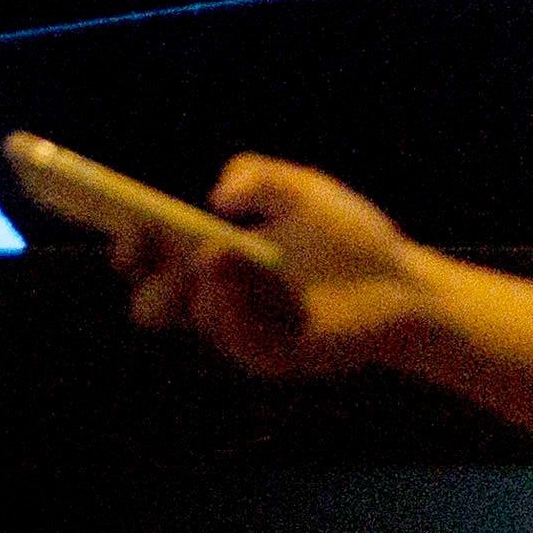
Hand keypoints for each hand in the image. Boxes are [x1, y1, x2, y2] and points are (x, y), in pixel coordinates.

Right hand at [111, 155, 436, 381]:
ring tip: (237, 254)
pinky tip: (267, 290)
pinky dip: (243, 310)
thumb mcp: (303, 191)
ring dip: (213, 281)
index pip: (151, 260)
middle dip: (154, 278)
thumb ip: (260, 176)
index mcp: (213, 257)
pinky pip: (236, 338)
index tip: (136, 226)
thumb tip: (216, 198)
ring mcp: (239, 331)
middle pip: (150, 304)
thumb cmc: (350, 235)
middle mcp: (216, 299)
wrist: (400, 281)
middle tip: (186, 251)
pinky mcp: (266, 356)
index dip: (132, 246)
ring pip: (197, 313)